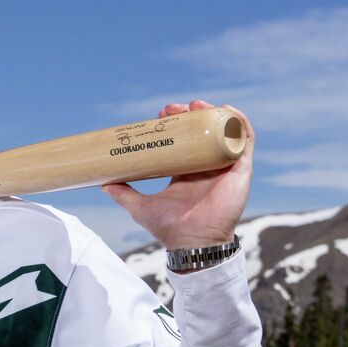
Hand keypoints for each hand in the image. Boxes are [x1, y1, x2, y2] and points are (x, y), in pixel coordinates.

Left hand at [103, 102, 253, 252]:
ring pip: (223, 132)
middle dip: (190, 116)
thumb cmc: (169, 227)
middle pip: (202, 133)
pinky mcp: (241, 170)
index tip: (161, 115)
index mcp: (186, 173)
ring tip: (197, 105)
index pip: (183, 142)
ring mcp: (224, 167)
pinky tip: (228, 111)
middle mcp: (206, 167)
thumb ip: (123, 193)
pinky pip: (245, 141)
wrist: (191, 242)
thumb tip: (102, 183)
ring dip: (213, 115)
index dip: (175, 125)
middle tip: (174, 108)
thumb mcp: (140, 206)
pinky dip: (239, 124)